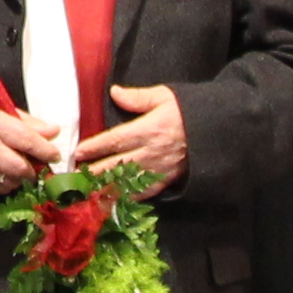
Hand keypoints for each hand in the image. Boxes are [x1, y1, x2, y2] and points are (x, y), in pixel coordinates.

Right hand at [0, 97, 60, 193]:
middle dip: (34, 168)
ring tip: (19, 165)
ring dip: (22, 176)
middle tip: (38, 163)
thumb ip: (29, 123)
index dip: (45, 149)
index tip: (55, 154)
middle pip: (21, 167)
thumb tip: (53, 132)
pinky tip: (6, 171)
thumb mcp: (2, 112)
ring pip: (13, 180)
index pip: (26, 140)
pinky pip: (3, 189)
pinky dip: (10, 182)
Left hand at [69, 81, 189, 192]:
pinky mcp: (167, 181)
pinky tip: (113, 201)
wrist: (217, 131)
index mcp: (149, 129)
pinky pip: (144, 192)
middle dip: (94, 171)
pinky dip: (128, 198)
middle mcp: (152, 152)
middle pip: (117, 164)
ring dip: (107, 187)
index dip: (96, 147)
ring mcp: (159, 169)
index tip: (79, 152)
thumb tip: (114, 92)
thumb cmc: (188, 111)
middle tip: (74, 176)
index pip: (116, 139)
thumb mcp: (165, 96)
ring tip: (88, 191)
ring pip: (128, 181)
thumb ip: (138, 97)